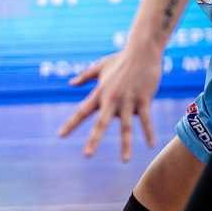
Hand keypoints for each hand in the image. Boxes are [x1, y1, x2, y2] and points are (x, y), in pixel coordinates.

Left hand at [58, 44, 160, 161]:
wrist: (142, 50)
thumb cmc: (120, 58)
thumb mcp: (99, 66)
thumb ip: (84, 76)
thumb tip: (70, 83)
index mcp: (99, 93)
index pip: (82, 112)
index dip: (71, 124)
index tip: (60, 136)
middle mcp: (111, 100)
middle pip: (101, 123)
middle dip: (94, 140)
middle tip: (87, 155)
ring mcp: (128, 100)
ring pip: (126, 127)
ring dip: (125, 144)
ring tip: (125, 160)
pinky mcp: (144, 99)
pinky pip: (146, 119)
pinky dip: (148, 132)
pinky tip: (151, 145)